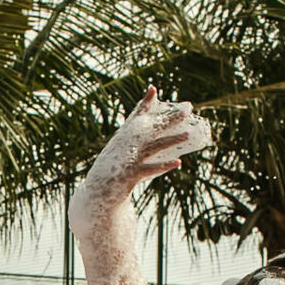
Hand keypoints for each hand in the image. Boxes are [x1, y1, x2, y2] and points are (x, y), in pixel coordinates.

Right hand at [68, 85, 211, 237]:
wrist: (96, 195)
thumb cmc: (111, 173)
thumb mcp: (120, 154)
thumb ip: (133, 143)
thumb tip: (150, 138)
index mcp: (122, 138)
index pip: (135, 116)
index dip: (145, 104)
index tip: (153, 90)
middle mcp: (125, 146)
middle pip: (151, 128)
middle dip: (169, 119)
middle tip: (187, 110)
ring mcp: (127, 160)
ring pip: (154, 147)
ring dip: (172, 140)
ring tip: (188, 134)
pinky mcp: (129, 175)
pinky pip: (150, 169)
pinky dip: (164, 166)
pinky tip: (177, 162)